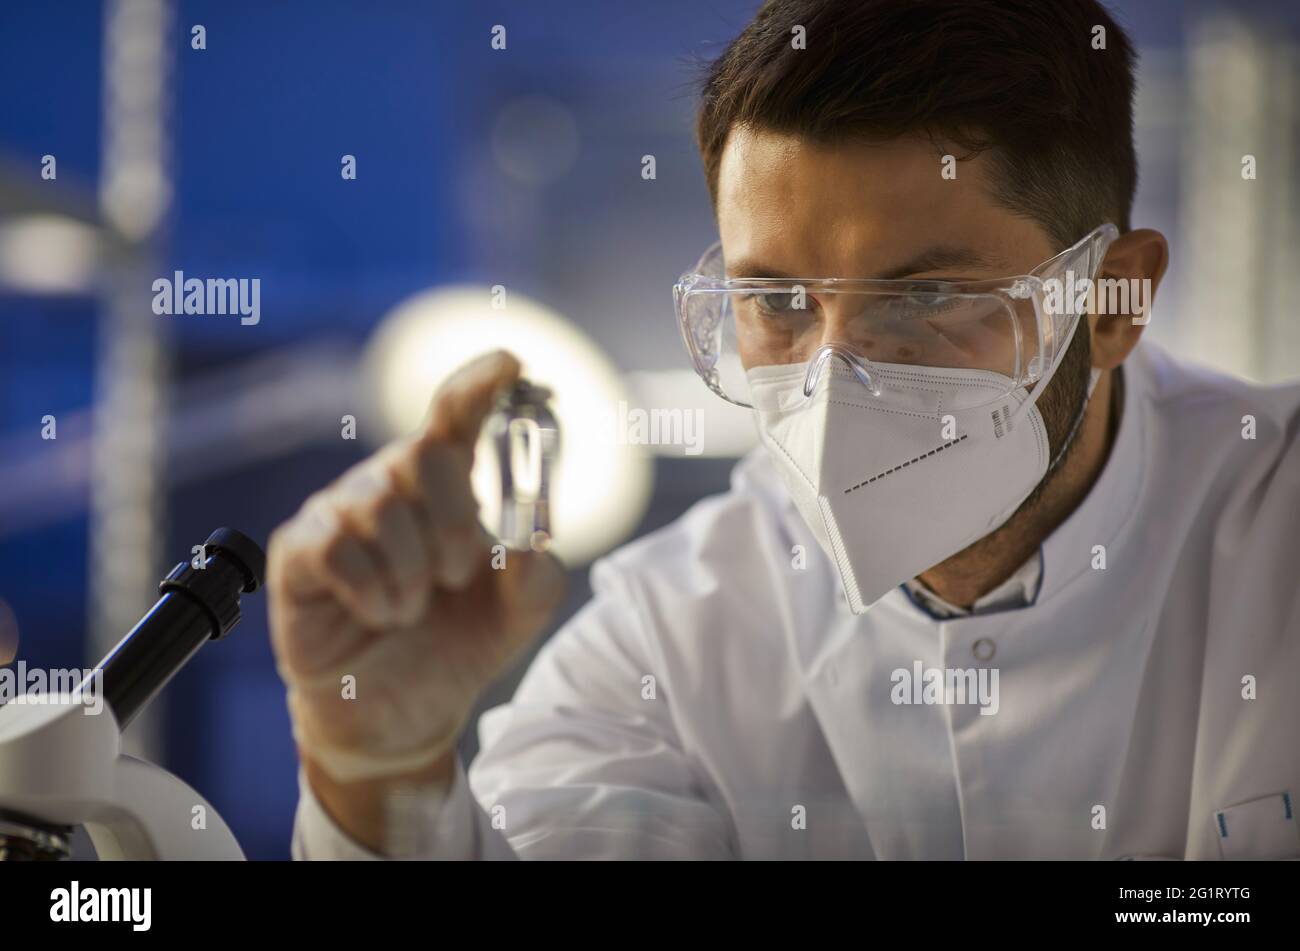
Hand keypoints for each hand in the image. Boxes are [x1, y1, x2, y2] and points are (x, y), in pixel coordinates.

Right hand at [267, 350, 565, 849]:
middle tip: (459, 575)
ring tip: (414, 608)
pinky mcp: (299, 553)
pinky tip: (382, 614)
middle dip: (456, 523)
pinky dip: (373, 588)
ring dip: (414, 570)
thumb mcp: (517, 615)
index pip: (457, 414)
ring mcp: (338, 513)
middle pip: (424, 454)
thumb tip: (532, 543)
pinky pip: (337, 546)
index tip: (512, 363)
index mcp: (445, 486)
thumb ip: (537, 575)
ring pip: (381, 505)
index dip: (480, 383)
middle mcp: (389, 484)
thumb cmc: (456, 643)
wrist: (402, 714)